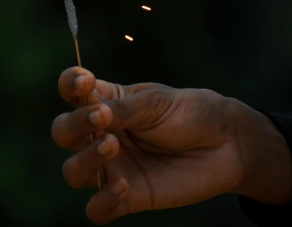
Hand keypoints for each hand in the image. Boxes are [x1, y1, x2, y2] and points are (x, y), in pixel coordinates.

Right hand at [51, 67, 291, 223]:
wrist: (228, 145)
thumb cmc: (191, 113)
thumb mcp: (157, 102)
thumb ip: (123, 110)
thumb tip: (94, 114)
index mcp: (106, 102)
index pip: (72, 91)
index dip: (69, 84)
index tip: (84, 81)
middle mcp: (102, 134)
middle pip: (63, 132)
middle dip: (74, 125)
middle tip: (101, 118)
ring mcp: (112, 167)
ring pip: (73, 172)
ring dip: (86, 159)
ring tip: (112, 147)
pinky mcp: (127, 197)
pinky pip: (96, 210)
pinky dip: (102, 201)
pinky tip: (122, 186)